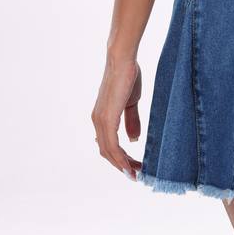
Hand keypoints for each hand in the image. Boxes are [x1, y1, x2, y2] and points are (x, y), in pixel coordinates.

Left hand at [91, 56, 142, 179]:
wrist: (123, 61)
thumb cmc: (127, 77)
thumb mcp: (131, 103)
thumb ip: (131, 121)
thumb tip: (133, 139)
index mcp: (102, 117)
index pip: (108, 144)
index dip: (120, 157)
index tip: (134, 165)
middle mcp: (97, 121)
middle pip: (106, 151)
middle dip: (121, 165)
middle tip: (137, 173)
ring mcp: (100, 120)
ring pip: (108, 151)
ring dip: (122, 164)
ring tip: (135, 173)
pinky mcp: (107, 118)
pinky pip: (112, 144)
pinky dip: (120, 157)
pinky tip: (129, 164)